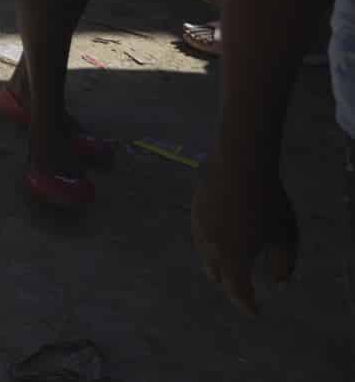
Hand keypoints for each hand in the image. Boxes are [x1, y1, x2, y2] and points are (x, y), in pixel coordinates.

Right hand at [194, 151, 298, 312]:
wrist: (239, 166)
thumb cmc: (266, 203)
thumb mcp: (285, 237)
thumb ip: (282, 264)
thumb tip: (278, 282)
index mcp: (233, 258)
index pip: (237, 291)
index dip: (246, 304)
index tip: (254, 312)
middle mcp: (211, 248)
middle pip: (216, 275)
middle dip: (229, 284)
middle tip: (243, 285)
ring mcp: (199, 228)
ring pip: (204, 255)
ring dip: (218, 263)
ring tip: (231, 261)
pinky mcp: (194, 211)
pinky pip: (200, 237)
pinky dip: (210, 245)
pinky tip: (220, 236)